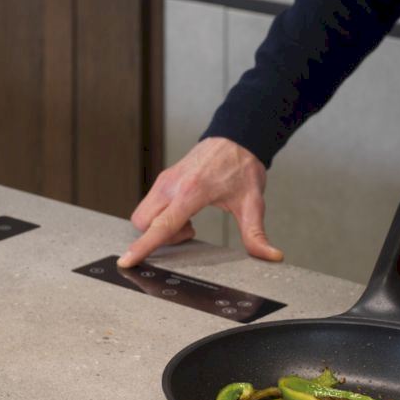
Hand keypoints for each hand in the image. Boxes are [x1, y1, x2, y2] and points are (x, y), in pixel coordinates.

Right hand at [118, 137, 283, 267]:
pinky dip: (161, 216)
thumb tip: (272, 256)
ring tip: (188, 222)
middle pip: (143, 223)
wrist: (235, 139)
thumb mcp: (253, 204)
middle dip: (159, 237)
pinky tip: (184, 213)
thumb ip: (257, 234)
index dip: (143, 246)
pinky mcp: (163, 180)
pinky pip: (149, 205)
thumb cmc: (242, 168)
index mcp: (191, 192)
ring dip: (159, 227)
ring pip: (143, 214)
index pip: (161, 226)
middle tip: (189, 231)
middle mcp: (172, 186)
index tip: (127, 260)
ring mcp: (164, 181)